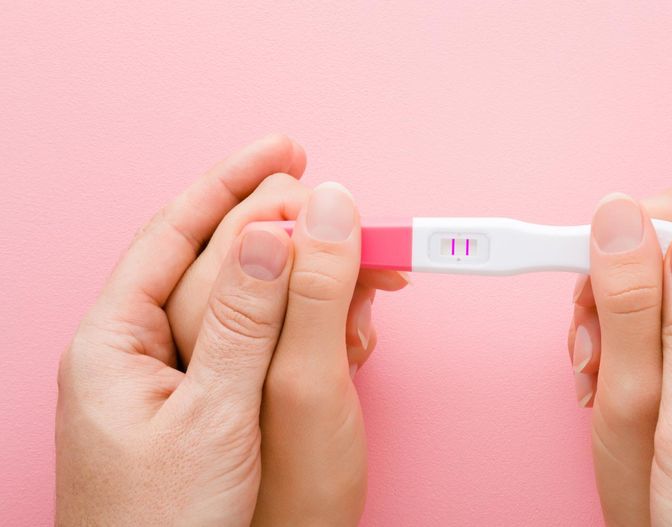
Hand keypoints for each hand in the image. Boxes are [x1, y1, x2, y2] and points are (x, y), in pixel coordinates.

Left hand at [165, 171, 406, 525]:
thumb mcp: (213, 420)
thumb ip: (244, 325)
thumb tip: (274, 232)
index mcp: (113, 342)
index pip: (173, 233)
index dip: (231, 182)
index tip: (285, 148)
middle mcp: (138, 352)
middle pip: (211, 261)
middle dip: (279, 227)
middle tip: (342, 214)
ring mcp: (174, 380)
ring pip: (241, 303)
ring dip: (298, 277)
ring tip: (356, 270)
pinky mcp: (207, 406)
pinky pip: (254, 343)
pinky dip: (297, 323)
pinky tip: (335, 321)